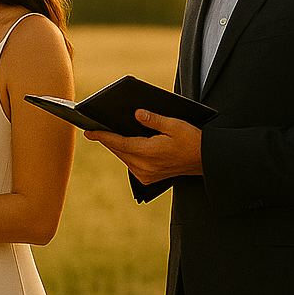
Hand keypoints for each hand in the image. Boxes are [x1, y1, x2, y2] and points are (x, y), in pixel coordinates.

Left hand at [85, 110, 202, 183]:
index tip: (88, 131)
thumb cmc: (192, 140)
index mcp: (149, 153)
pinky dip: (126, 153)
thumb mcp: (175, 125)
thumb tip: (137, 113)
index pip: (119, 143)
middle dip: (107, 139)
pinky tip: (124, 144)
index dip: (102, 136)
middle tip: (93, 128)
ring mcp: (145, 175)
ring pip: (124, 158)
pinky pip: (131, 164)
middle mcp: (144, 167)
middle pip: (118, 150)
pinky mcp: (148, 180)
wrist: (205, 160)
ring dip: (117, 146)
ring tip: (106, 133)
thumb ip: (154, 119)